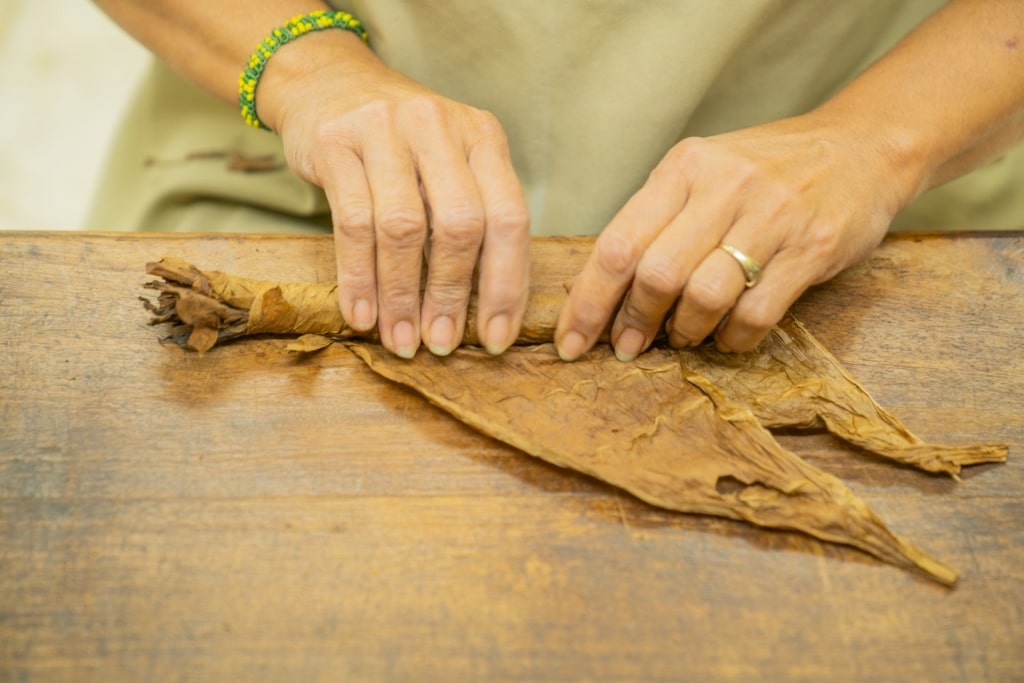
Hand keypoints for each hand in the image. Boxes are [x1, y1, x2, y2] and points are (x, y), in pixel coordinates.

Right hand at [267, 38, 529, 357]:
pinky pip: (352, 224)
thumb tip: (486, 310)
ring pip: (403, 229)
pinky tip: (362, 315)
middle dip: (451, 295)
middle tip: (440, 344)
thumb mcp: (450, 164)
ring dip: (401, 296)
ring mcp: (385, 130)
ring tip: (401, 339)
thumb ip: (473, 217)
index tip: (496, 338)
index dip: (506, 285)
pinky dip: (359, 279)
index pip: (510, 217)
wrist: (328, 83)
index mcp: (482, 136)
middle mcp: (439, 127)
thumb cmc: (401, 145)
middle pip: (460, 225)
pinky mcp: (336, 144)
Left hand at [555, 113, 913, 360]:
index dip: (588, 302)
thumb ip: (655, 221)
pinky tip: (728, 338)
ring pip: (703, 297)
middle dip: (633, 323)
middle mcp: (724, 186)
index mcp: (684, 167)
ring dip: (685, 332)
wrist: (862, 148)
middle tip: (628, 348)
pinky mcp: (812, 248)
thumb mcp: (703, 173)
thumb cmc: (765, 171)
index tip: (571, 343)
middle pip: (655, 274)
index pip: (618, 243)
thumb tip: (596, 291)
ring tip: (684, 337)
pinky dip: (732, 339)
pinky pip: (755, 314)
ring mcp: (771, 216)